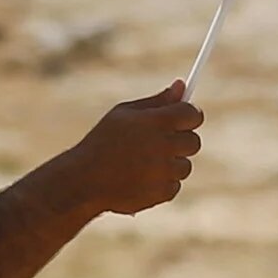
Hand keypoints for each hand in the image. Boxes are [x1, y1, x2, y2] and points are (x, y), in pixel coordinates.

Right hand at [65, 81, 204, 215]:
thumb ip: (156, 101)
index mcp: (156, 121)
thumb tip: (181, 85)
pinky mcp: (163, 192)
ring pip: (184, 166)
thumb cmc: (102, 141)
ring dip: (170, 164)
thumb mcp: (124, 114)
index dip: (189, 116)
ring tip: (142, 164)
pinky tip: (139, 179)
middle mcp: (165, 145)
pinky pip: (174, 185)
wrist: (84, 180)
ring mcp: (165, 171)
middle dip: (180, 141)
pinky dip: (161, 183)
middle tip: (158, 143)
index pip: (193, 114)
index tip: (182, 119)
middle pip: (193, 141)